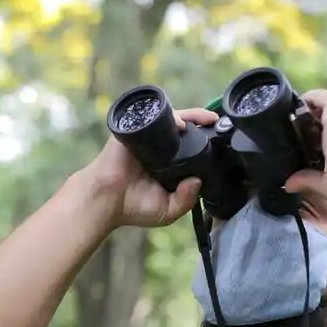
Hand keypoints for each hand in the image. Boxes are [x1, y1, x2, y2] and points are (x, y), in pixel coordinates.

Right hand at [78, 107, 219, 228]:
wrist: (105, 200)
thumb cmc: (132, 207)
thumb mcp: (168, 210)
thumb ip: (186, 200)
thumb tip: (198, 181)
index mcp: (167, 163)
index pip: (189, 146)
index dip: (204, 141)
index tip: (220, 139)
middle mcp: (158, 148)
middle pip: (182, 128)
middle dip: (200, 121)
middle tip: (216, 121)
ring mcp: (146, 138)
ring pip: (171, 119)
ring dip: (190, 116)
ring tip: (206, 118)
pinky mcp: (133, 131)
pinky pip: (153, 118)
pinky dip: (168, 117)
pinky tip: (181, 124)